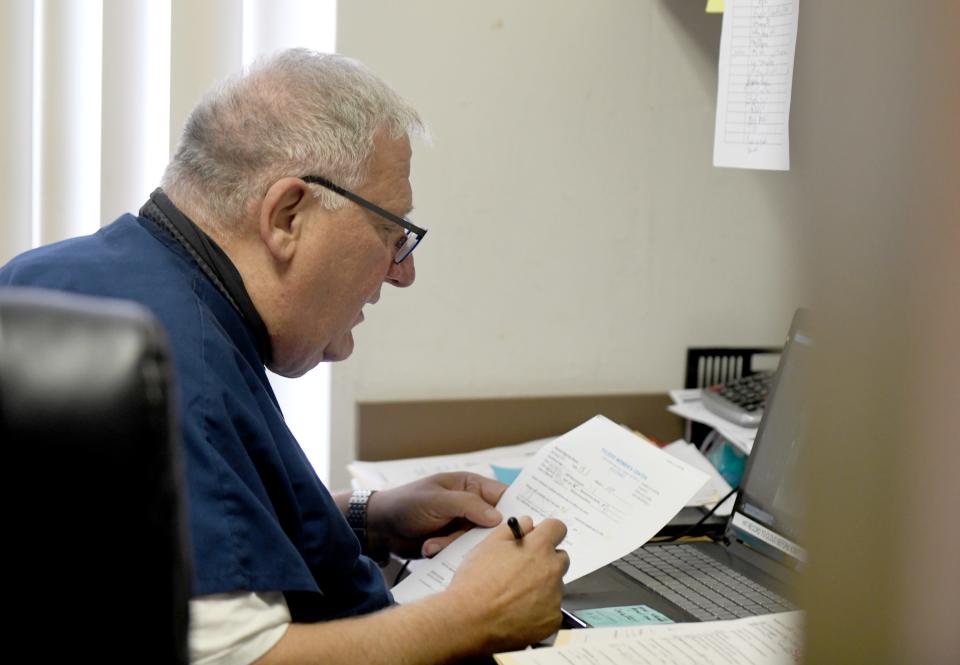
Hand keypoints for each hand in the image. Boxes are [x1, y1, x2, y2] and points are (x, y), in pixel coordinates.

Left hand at [366, 472, 506, 558]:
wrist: (380, 528)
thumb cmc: (406, 503)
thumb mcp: (436, 500)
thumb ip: (467, 505)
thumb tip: (498, 518)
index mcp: (472, 487)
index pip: (504, 496)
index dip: (517, 509)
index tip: (525, 525)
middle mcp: (472, 507)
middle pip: (494, 524)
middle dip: (479, 536)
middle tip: (460, 538)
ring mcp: (463, 527)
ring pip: (478, 543)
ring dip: (455, 545)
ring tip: (433, 544)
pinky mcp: (454, 545)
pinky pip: (464, 554)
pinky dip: (447, 553)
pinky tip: (429, 549)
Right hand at [445, 517, 569, 652]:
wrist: (469, 620)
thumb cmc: (475, 582)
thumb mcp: (488, 545)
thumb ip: (512, 530)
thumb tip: (527, 524)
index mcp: (538, 548)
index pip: (558, 528)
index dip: (547, 531)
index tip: (539, 538)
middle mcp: (551, 570)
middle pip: (560, 558)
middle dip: (546, 560)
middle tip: (523, 569)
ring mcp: (554, 597)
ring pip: (555, 585)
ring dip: (542, 586)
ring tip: (515, 594)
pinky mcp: (552, 620)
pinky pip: (551, 609)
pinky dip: (540, 610)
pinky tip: (519, 612)